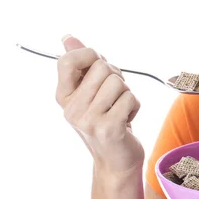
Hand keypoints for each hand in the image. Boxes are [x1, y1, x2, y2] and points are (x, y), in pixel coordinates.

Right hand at [56, 35, 144, 173]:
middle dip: (116, 77)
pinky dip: (135, 107)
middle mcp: (71, 109)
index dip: (89, 55)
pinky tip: (126, 121)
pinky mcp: (107, 128)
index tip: (98, 67)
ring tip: (119, 110)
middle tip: (114, 97)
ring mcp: (87, 120)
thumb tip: (67, 37)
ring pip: (117, 82)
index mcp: (63, 96)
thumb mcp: (90, 92)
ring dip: (126, 94)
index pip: (67, 60)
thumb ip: (81, 64)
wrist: (116, 161)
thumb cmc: (106, 119)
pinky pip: (130, 99)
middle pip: (101, 67)